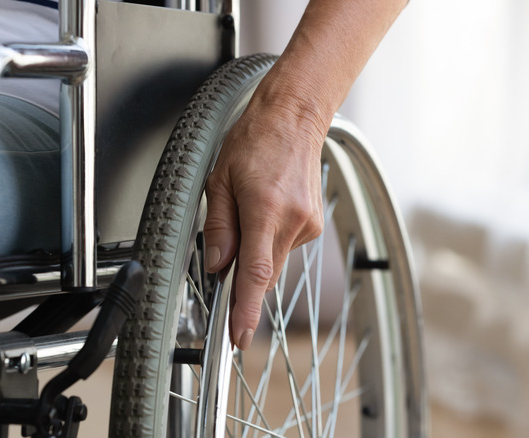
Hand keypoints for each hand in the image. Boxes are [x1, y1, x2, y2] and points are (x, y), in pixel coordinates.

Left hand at [203, 92, 326, 350]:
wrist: (295, 117)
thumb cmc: (254, 141)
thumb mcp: (218, 180)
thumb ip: (217, 227)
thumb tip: (215, 265)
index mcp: (266, 210)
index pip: (255, 273)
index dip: (245, 309)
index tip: (238, 336)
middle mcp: (292, 222)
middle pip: (263, 274)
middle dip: (241, 277)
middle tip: (224, 255)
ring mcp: (307, 225)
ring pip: (273, 262)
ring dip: (255, 253)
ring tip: (247, 212)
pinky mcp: (313, 225)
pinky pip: (283, 248)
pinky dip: (268, 242)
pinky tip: (263, 212)